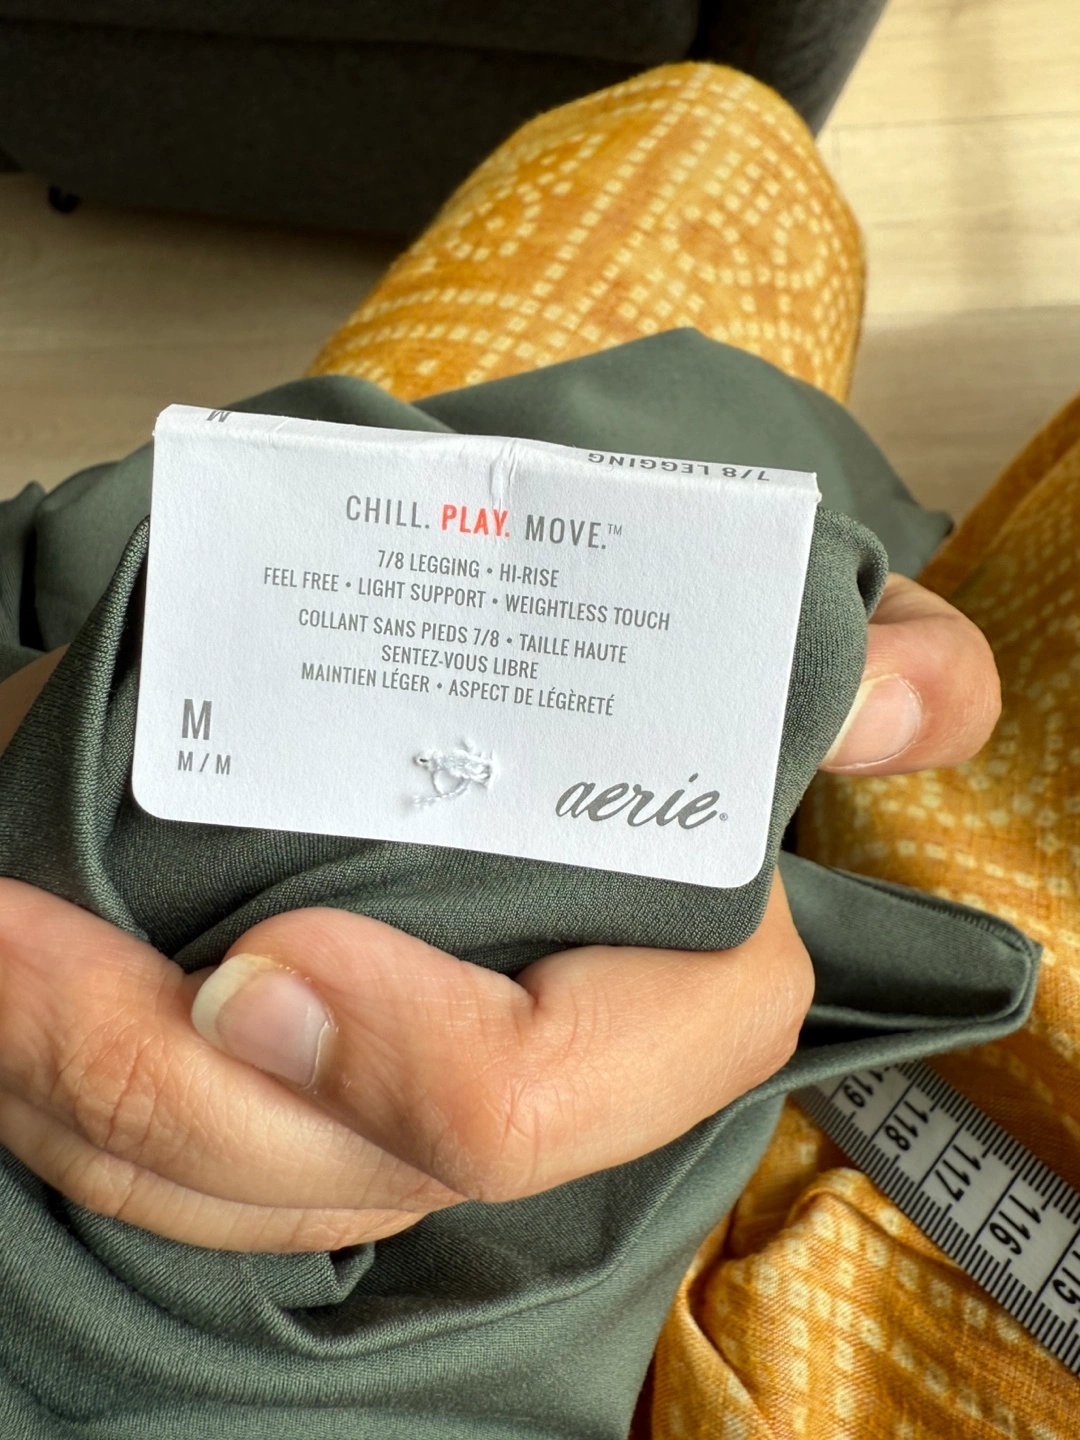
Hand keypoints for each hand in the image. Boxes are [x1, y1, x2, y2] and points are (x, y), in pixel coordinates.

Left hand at [0, 574, 1000, 1251]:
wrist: (384, 674)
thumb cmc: (527, 642)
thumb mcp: (674, 615)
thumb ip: (810, 652)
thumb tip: (918, 695)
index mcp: (642, 969)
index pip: (616, 1071)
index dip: (455, 1062)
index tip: (276, 957)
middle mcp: (510, 1051)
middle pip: (385, 1166)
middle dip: (203, 1105)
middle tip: (39, 957)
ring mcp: (381, 1090)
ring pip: (253, 1187)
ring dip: (92, 1096)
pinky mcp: (269, 1086)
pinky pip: (171, 1161)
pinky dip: (66, 1089)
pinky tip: (4, 974)